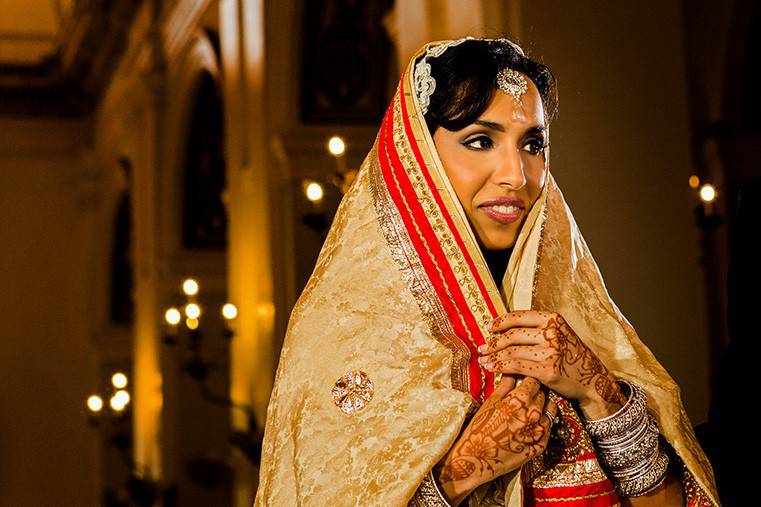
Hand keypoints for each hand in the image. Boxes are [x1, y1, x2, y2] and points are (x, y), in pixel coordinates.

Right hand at [436, 376, 556, 504]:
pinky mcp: (540, 446)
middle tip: (525, 395)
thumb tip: (512, 373)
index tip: (523, 381)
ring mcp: (538, 431)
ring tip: (528, 410)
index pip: (534, 381)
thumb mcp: (490, 402)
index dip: (528, 379)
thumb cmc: (479, 429)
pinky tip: (531, 424)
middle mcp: (533, 414)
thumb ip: (505, 385)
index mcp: (520, 400)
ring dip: (541, 407)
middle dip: (535, 392)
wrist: (476, 459)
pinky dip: (542, 423)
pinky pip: (549, 429)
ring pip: (549, 411)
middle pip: (543, 394)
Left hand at [480, 311, 626, 418]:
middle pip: (513, 335)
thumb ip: (538, 329)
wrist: (593, 380)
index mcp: (553, 319)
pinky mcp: (548, 370)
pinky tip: (492, 369)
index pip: (519, 317)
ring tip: (483, 360)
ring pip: (512, 352)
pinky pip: (517, 366)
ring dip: (494, 357)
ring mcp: (551, 351)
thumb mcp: (560, 334)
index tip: (489, 328)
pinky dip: (501, 367)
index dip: (500, 322)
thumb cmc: (572, 357)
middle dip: (493, 342)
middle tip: (482, 348)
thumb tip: (506, 329)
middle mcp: (552, 332)